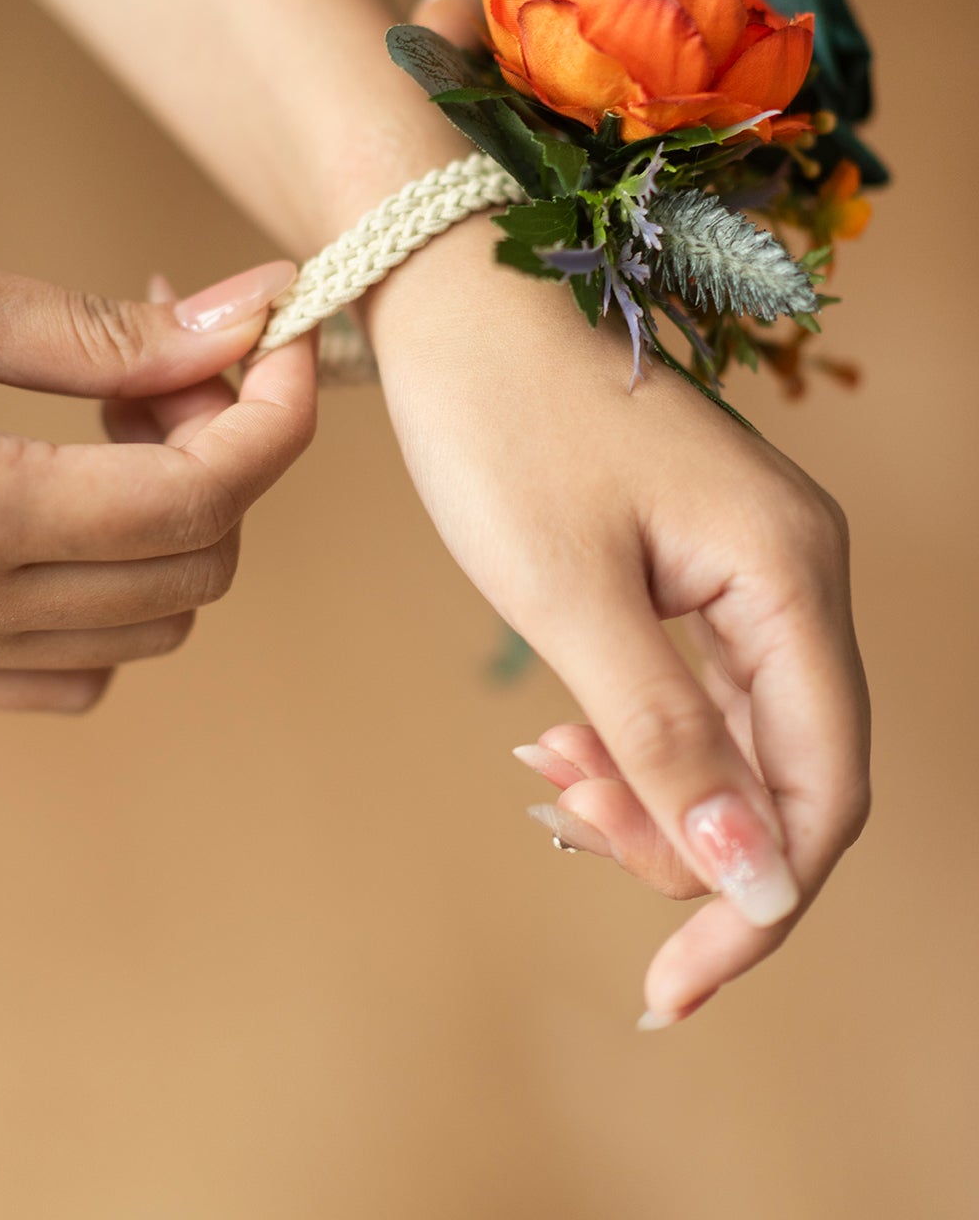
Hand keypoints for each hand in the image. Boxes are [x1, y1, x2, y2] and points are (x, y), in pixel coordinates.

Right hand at [0, 238, 314, 710]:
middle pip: (194, 569)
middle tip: (175, 359)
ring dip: (174, 522)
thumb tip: (252, 316)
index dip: (275, 413)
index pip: (202, 497)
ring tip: (119, 419)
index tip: (280, 337)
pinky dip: (112, 592)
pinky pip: (70, 670)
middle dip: (225, 455)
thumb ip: (110, 328)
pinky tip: (72, 499)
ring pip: (146, 628)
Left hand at [366, 0, 870, 1024]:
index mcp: (791, 569)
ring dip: (654, 786)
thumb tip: (760, 879)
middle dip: (689, 837)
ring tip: (547, 776)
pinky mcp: (695, 555)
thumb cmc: (501, 424)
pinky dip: (635, 730)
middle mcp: (794, 566)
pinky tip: (561, 741)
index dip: (761, 899)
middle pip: (789, 766)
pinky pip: (696, 681)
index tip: (672, 983)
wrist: (451, 293)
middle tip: (566, 826)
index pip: (825, 783)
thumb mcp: (570, 596)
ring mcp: (748, 558)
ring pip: (737, 731)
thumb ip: (669, 740)